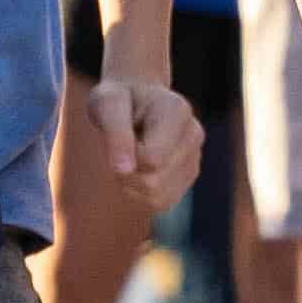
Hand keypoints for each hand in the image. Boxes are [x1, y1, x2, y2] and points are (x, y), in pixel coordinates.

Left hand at [88, 72, 207, 209]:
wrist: (135, 99)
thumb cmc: (117, 99)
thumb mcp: (106, 104)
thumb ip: (115, 135)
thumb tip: (124, 171)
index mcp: (177, 110)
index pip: (151, 159)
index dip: (125, 156)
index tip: (117, 135)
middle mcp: (193, 134)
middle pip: (152, 182)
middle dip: (126, 174)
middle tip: (120, 150)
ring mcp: (194, 157)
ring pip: (157, 198)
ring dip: (131, 186)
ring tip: (130, 159)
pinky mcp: (188, 176)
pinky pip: (160, 203)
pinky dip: (140, 195)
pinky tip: (136, 171)